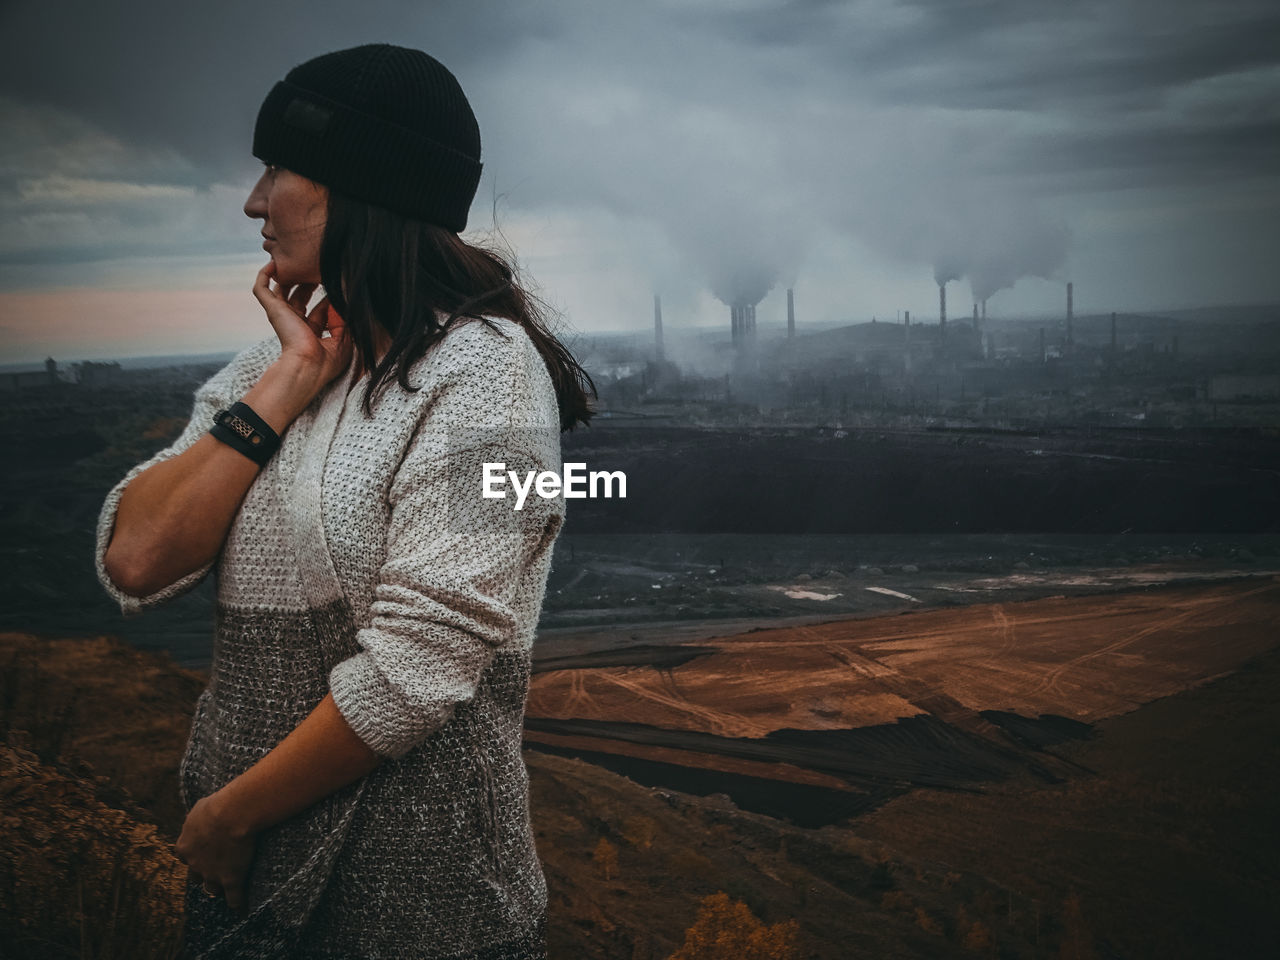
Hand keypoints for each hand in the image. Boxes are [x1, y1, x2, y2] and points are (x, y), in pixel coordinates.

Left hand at [174, 789, 257, 916]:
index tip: (202, 852)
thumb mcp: (199, 808)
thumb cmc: (217, 805)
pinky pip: (234, 898)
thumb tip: (200, 815)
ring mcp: (212, 874)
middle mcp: (195, 864)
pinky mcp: (231, 879)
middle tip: (215, 869)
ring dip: (218, 887)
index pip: (184, 856)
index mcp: (184, 846)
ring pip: (212, 888)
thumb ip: (196, 818)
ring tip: (226, 889)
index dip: (194, 855)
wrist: (232, 814)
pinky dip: (237, 903)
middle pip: (196, 876)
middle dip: (204, 873)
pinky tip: (241, 909)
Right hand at [252, 259, 352, 388]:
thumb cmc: (327, 361)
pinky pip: (262, 289)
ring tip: (299, 262)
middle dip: (310, 283)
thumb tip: (343, 301)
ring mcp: (282, 316)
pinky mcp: (273, 310)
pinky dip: (263, 276)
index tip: (340, 286)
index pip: (321, 311)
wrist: (308, 366)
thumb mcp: (344, 340)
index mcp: (311, 334)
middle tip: (320, 269)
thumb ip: (345, 320)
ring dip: (290, 276)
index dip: (330, 299)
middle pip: (301, 297)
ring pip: (282, 290)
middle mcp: (295, 324)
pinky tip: (272, 264)